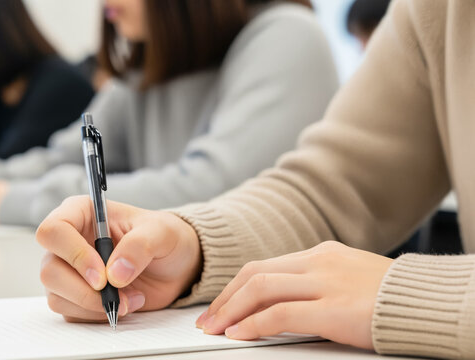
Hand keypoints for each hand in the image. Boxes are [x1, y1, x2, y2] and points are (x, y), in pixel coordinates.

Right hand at [36, 196, 201, 322]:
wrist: (173, 265)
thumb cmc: (163, 238)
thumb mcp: (161, 233)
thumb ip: (140, 246)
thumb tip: (115, 273)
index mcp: (81, 213)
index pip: (53, 231)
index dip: (73, 255)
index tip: (102, 275)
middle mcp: (68, 241)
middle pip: (49, 270)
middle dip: (83, 290)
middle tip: (115, 294)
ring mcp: (67, 270)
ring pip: (57, 296)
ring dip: (94, 306)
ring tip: (129, 298)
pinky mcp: (74, 296)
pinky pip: (71, 314)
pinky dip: (98, 316)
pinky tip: (124, 303)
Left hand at [197, 241, 392, 349]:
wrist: (429, 302)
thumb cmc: (392, 297)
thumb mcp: (349, 279)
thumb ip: (317, 284)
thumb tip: (285, 303)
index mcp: (321, 254)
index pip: (264, 266)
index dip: (236, 287)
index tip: (222, 305)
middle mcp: (318, 263)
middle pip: (255, 274)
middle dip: (226, 298)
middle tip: (209, 319)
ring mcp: (326, 283)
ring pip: (260, 289)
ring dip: (231, 310)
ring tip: (215, 329)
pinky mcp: (334, 308)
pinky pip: (281, 313)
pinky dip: (255, 323)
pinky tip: (240, 334)